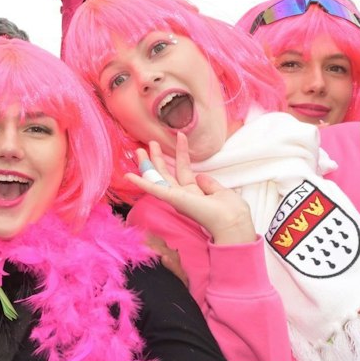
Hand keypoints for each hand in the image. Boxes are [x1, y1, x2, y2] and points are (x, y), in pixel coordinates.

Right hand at [122, 133, 256, 245]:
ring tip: (139, 149)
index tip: (180, 138)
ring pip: (157, 177)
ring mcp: (175, 196)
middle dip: (157, 158)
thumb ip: (209, 183)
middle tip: (150, 143)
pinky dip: (140, 182)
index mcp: (194, 193)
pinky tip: (129, 175)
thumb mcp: (220, 191)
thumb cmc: (230, 211)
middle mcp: (182, 195)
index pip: (183, 170)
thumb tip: (199, 175)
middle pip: (165, 173)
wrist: (231, 222)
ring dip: (147, 164)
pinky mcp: (171, 198)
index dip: (181, 153)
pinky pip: (153, 189)